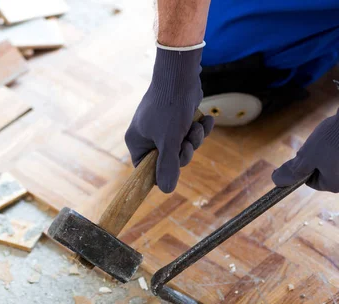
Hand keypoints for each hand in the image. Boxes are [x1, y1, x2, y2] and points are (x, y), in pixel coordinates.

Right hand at [125, 47, 213, 192]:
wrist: (180, 74)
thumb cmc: (170, 107)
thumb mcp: (169, 141)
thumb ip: (167, 166)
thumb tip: (166, 190)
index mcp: (137, 141)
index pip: (145, 168)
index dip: (162, 171)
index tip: (174, 166)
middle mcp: (146, 135)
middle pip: (167, 159)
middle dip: (183, 152)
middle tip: (186, 143)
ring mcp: (162, 126)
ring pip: (181, 146)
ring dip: (194, 139)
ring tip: (196, 127)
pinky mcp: (176, 118)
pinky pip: (188, 132)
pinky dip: (199, 128)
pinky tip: (206, 120)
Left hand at [273, 113, 338, 191]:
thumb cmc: (330, 140)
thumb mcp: (306, 157)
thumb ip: (293, 171)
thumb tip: (277, 181)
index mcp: (334, 185)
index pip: (309, 182)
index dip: (302, 168)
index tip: (303, 155)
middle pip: (319, 172)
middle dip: (313, 159)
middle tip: (315, 147)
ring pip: (327, 162)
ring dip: (321, 152)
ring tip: (325, 141)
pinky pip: (335, 153)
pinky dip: (331, 146)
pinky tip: (333, 137)